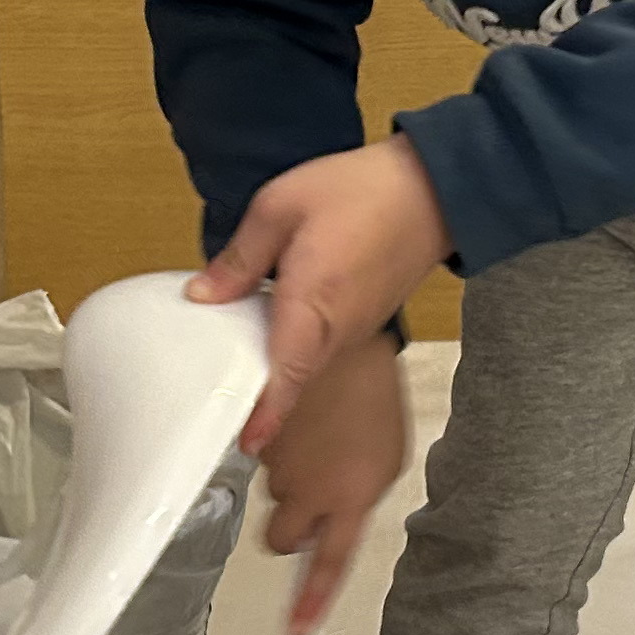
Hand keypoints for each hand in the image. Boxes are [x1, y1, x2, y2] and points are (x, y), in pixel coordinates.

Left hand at [186, 135, 451, 453]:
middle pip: (289, 379)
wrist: (430, 191)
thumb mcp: (280, 207)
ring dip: (272, 370)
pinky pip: (318, 349)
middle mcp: (335, 330)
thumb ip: (240, 256)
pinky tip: (271, 328)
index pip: (286, 375)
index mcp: (312, 304)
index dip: (265, 413)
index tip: (247, 442)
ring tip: (235, 363)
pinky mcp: (359, 324)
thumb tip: (204, 293)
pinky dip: (292, 350)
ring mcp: (351, 332)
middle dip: (255, 394)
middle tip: (217, 399)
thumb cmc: (364, 192)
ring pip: (302, 366)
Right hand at [257, 340, 409, 630]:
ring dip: (291, 484)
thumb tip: (329, 530)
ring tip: (318, 445)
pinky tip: (302, 427)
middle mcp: (311, 488)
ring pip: (273, 500)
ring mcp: (279, 466)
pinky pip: (262, 465)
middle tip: (311, 503)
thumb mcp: (384, 462)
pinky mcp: (257, 441)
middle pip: (282, 541)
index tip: (296, 634)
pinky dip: (278, 454)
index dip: (309, 604)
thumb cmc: (372, 403)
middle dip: (291, 532)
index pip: (327, 566)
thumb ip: (355, 505)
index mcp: (352, 498)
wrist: (349, 346)